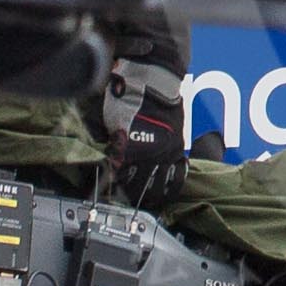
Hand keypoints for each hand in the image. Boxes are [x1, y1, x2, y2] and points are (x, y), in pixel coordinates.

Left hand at [103, 50, 186, 211]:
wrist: (154, 81)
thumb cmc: (129, 97)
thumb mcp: (112, 121)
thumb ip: (113, 143)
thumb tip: (107, 159)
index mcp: (131, 149)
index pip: (118, 176)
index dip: (110, 186)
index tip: (106, 192)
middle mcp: (150, 155)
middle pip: (138, 187)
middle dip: (129, 196)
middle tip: (124, 202)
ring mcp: (167, 153)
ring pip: (159, 186)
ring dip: (150, 197)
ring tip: (146, 204)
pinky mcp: (178, 149)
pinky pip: (178, 175)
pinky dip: (172, 186)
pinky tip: (167, 192)